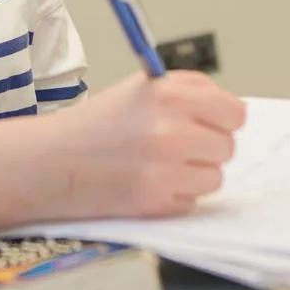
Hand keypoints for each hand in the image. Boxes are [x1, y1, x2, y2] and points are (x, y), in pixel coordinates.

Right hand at [45, 70, 246, 218]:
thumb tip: (234, 112)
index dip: (221, 119)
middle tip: (175, 145)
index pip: (235, 113)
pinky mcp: (156, 202)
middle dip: (206, 148)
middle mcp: (170, 130)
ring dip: (193, 175)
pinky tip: (147, 182)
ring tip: (159, 164)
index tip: (206, 123)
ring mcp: (164, 169)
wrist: (53, 161)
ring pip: (215, 178)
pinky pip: (192, 201)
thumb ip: (191, 92)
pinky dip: (175, 196)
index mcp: (170, 93)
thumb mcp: (144, 88)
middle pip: (227, 147)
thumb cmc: (99, 123)